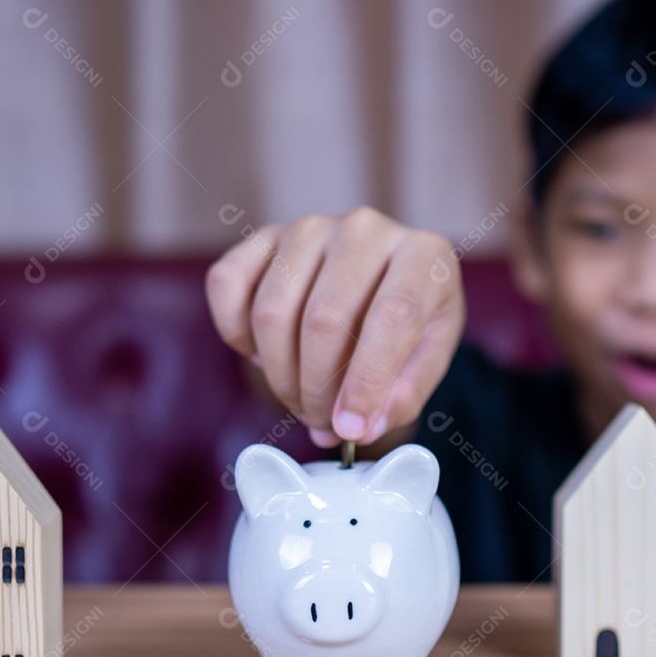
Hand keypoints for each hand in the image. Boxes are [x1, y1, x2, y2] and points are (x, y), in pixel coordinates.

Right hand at [206, 207, 464, 446]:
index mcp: (423, 255)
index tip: (349, 428)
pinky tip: (265, 355)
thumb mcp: (427, 359)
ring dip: (279, 375)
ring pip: (272, 312)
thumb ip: (403, 397)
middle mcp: (365, 229)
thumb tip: (359, 427)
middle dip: (316, 390)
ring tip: (300, 399)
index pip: (391, 318)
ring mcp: (311, 228)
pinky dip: (237, 335)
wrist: (380, 279)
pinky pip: (227, 286)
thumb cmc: (409, 322)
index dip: (366, 382)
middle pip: (324, 320)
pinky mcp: (266, 236)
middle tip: (320, 423)